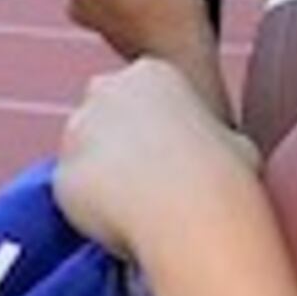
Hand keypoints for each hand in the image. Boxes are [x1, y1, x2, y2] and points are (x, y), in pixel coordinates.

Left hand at [55, 57, 259, 261]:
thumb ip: (213, 139)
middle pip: (103, 118)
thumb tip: (225, 156)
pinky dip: (93, 209)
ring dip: (103, 178)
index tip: (169, 157)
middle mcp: (105, 91)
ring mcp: (78, 129)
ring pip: (85, 155)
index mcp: (152, 73)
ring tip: (139, 208)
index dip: (155, 131)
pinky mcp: (62, 171)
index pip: (141, 98)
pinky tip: (120, 222)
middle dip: (117, 145)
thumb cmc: (224, 174)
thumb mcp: (235, 142)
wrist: (190, 210)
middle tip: (146, 182)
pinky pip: (75, 193)